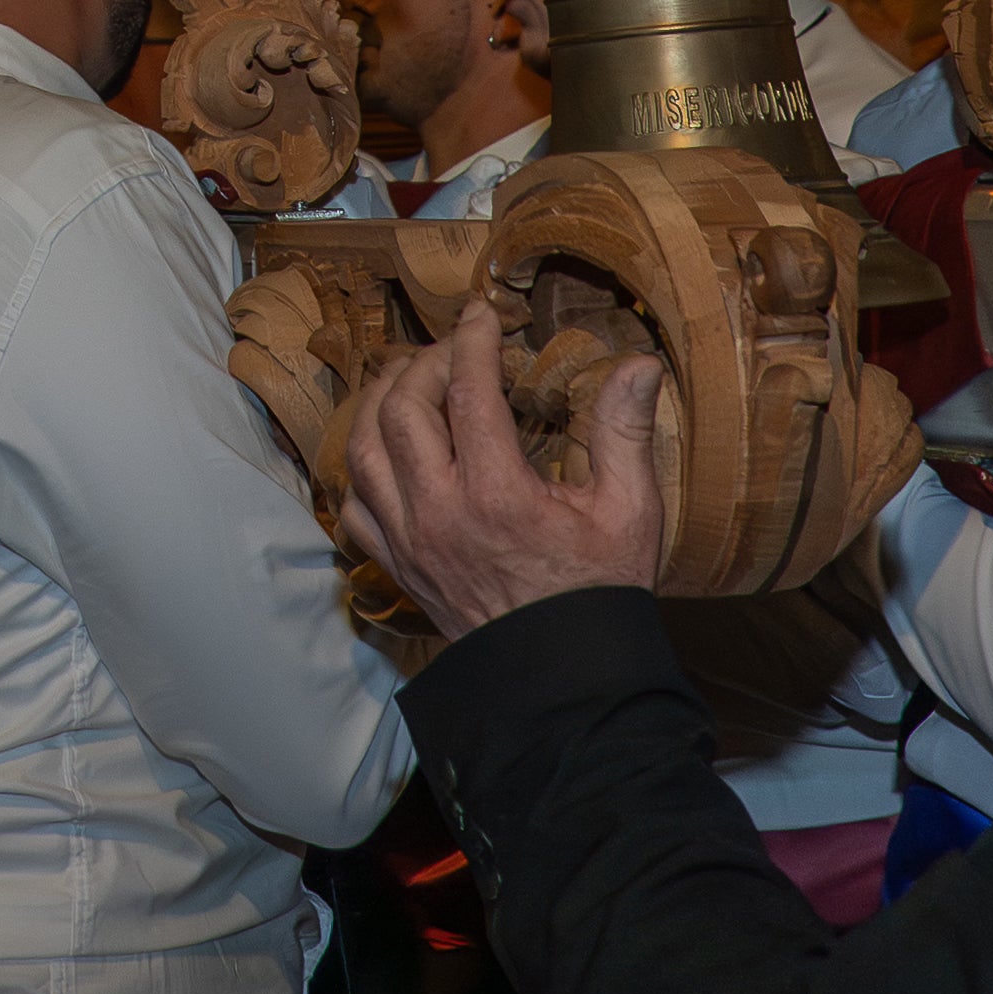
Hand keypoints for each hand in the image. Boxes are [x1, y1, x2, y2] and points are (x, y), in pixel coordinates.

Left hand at [343, 309, 663, 638]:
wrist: (564, 679)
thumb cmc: (598, 594)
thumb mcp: (630, 511)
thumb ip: (624, 432)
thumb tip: (637, 364)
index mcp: (498, 495)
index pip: (468, 393)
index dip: (472, 341)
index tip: (481, 314)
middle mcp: (440, 514)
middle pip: (402, 410)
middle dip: (423, 364)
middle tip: (452, 349)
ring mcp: (410, 543)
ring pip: (364, 450)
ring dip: (381, 403)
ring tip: (410, 379)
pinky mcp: (398, 567)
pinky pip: (354, 505)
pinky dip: (363, 466)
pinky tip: (389, 449)